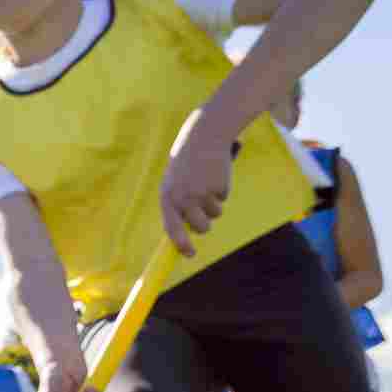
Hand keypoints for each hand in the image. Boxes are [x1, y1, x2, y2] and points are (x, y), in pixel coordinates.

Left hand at [160, 109, 233, 256]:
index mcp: (167, 198)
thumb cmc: (186, 165)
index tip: (190, 254)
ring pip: (215, 214)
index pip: (172, 229)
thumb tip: (183, 235)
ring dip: (215, 204)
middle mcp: (183, 198)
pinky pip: (224, 198)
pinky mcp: (218, 186)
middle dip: (205, 223)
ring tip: (207, 183)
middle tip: (203, 208)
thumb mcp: (174, 184)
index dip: (181, 245)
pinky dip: (222, 189)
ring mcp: (201, 193)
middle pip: (200, 227)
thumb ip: (176, 207)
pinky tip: (215, 174)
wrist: (202, 137)